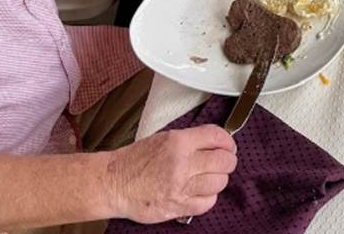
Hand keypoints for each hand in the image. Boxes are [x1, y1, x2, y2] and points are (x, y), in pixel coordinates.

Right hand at [103, 125, 237, 221]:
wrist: (114, 183)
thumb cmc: (136, 160)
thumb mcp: (164, 138)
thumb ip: (190, 140)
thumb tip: (215, 142)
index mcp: (178, 142)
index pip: (216, 137)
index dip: (228, 141)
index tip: (229, 146)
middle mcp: (181, 164)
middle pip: (223, 162)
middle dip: (228, 161)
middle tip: (224, 162)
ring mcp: (180, 187)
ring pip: (218, 183)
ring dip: (219, 180)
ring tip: (211, 177)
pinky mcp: (176, 207)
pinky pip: (206, 203)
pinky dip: (208, 198)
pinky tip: (201, 193)